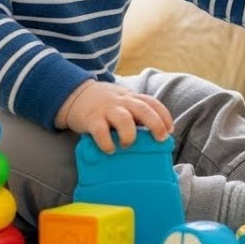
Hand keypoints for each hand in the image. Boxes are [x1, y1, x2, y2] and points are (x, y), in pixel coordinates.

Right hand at [55, 80, 174, 153]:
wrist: (74, 94)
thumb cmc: (104, 104)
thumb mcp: (122, 101)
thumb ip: (135, 112)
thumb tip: (153, 134)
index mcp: (131, 98)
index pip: (152, 102)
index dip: (164, 115)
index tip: (170, 130)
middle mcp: (121, 102)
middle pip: (143, 109)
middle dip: (155, 124)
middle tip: (160, 138)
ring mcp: (106, 110)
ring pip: (124, 119)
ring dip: (130, 134)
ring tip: (127, 145)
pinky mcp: (91, 119)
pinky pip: (101, 131)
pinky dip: (107, 142)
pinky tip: (110, 149)